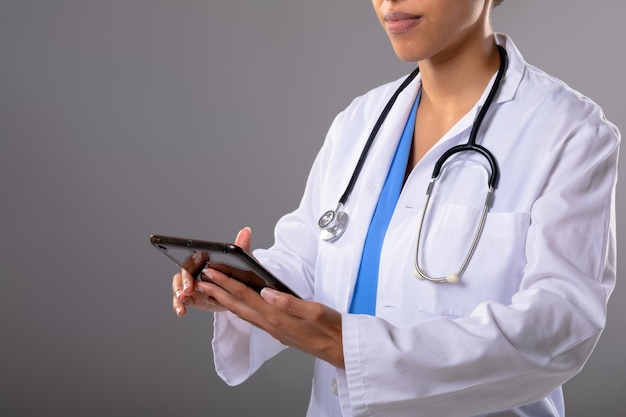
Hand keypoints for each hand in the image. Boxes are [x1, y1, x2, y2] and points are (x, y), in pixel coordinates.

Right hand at [171, 227, 251, 316]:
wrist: (238, 294)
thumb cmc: (237, 274)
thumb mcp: (241, 262)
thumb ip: (241, 246)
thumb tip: (246, 230)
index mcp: (204, 260)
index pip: (193, 259)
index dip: (190, 263)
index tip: (191, 269)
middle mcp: (195, 271)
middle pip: (184, 273)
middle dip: (184, 282)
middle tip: (187, 290)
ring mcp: (191, 285)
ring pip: (178, 286)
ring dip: (178, 293)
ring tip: (182, 300)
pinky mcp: (190, 297)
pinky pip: (180, 301)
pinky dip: (179, 306)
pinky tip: (181, 311)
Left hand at [196, 264, 344, 368]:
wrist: (340, 349)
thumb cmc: (331, 329)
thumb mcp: (315, 310)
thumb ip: (289, 302)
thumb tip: (267, 291)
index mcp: (277, 316)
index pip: (246, 295)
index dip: (227, 283)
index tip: (213, 273)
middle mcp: (271, 324)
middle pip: (238, 306)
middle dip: (218, 292)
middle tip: (202, 281)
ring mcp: (273, 330)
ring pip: (243, 313)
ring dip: (225, 302)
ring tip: (212, 292)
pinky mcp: (278, 331)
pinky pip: (252, 319)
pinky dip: (239, 310)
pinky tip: (237, 308)